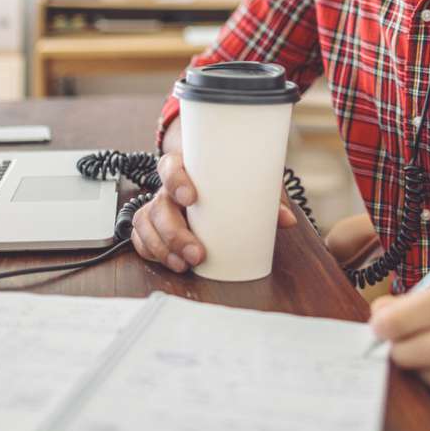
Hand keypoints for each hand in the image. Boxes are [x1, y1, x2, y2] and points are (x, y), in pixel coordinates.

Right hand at [129, 148, 298, 273]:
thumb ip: (267, 196)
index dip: (176, 180)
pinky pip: (142, 238)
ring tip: (185, 264)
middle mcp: (167, 187)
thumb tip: (287, 220)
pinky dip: (153, 252)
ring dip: (163, 248)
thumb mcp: (249, 179)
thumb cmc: (229, 176)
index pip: (170, 166)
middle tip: (197, 253)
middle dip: (174, 233)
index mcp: (186, 167)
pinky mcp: (153, 226)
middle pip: (158, 205)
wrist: (213, 172)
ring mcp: (158, 207)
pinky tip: (172, 263)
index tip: (191, 197)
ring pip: (146, 224)